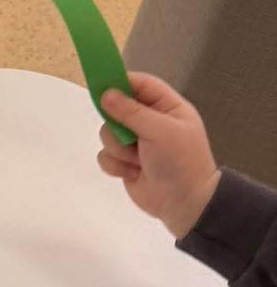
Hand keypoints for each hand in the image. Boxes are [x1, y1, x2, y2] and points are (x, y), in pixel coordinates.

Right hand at [98, 72, 219, 237]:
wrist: (185, 204)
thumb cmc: (180, 161)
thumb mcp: (161, 131)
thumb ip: (131, 112)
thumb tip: (106, 94)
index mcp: (167, 108)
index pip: (141, 84)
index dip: (121, 82)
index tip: (101, 84)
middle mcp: (150, 122)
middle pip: (117, 108)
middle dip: (117, 124)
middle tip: (126, 133)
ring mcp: (136, 143)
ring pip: (107, 133)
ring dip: (118, 149)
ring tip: (136, 161)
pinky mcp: (124, 163)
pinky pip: (105, 155)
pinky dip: (115, 165)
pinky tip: (132, 173)